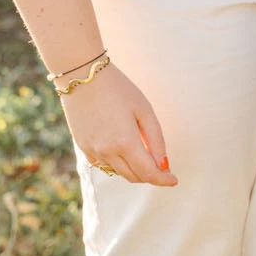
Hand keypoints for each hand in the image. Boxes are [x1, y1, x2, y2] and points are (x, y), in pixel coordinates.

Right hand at [62, 63, 176, 185]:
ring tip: (145, 156)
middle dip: (150, 175)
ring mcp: (93, 151)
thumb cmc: (117, 88)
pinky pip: (104, 166)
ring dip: (134, 170)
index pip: (148, 172)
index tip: (174, 180)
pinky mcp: (83, 147)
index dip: (163, 179)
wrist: (81, 75)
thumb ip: (156, 138)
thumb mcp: (144, 109)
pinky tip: (124, 152)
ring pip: (119, 172)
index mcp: (125, 142)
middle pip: (134, 176)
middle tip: (162, 168)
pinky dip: (118, 165)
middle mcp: (107, 152)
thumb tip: (163, 163)